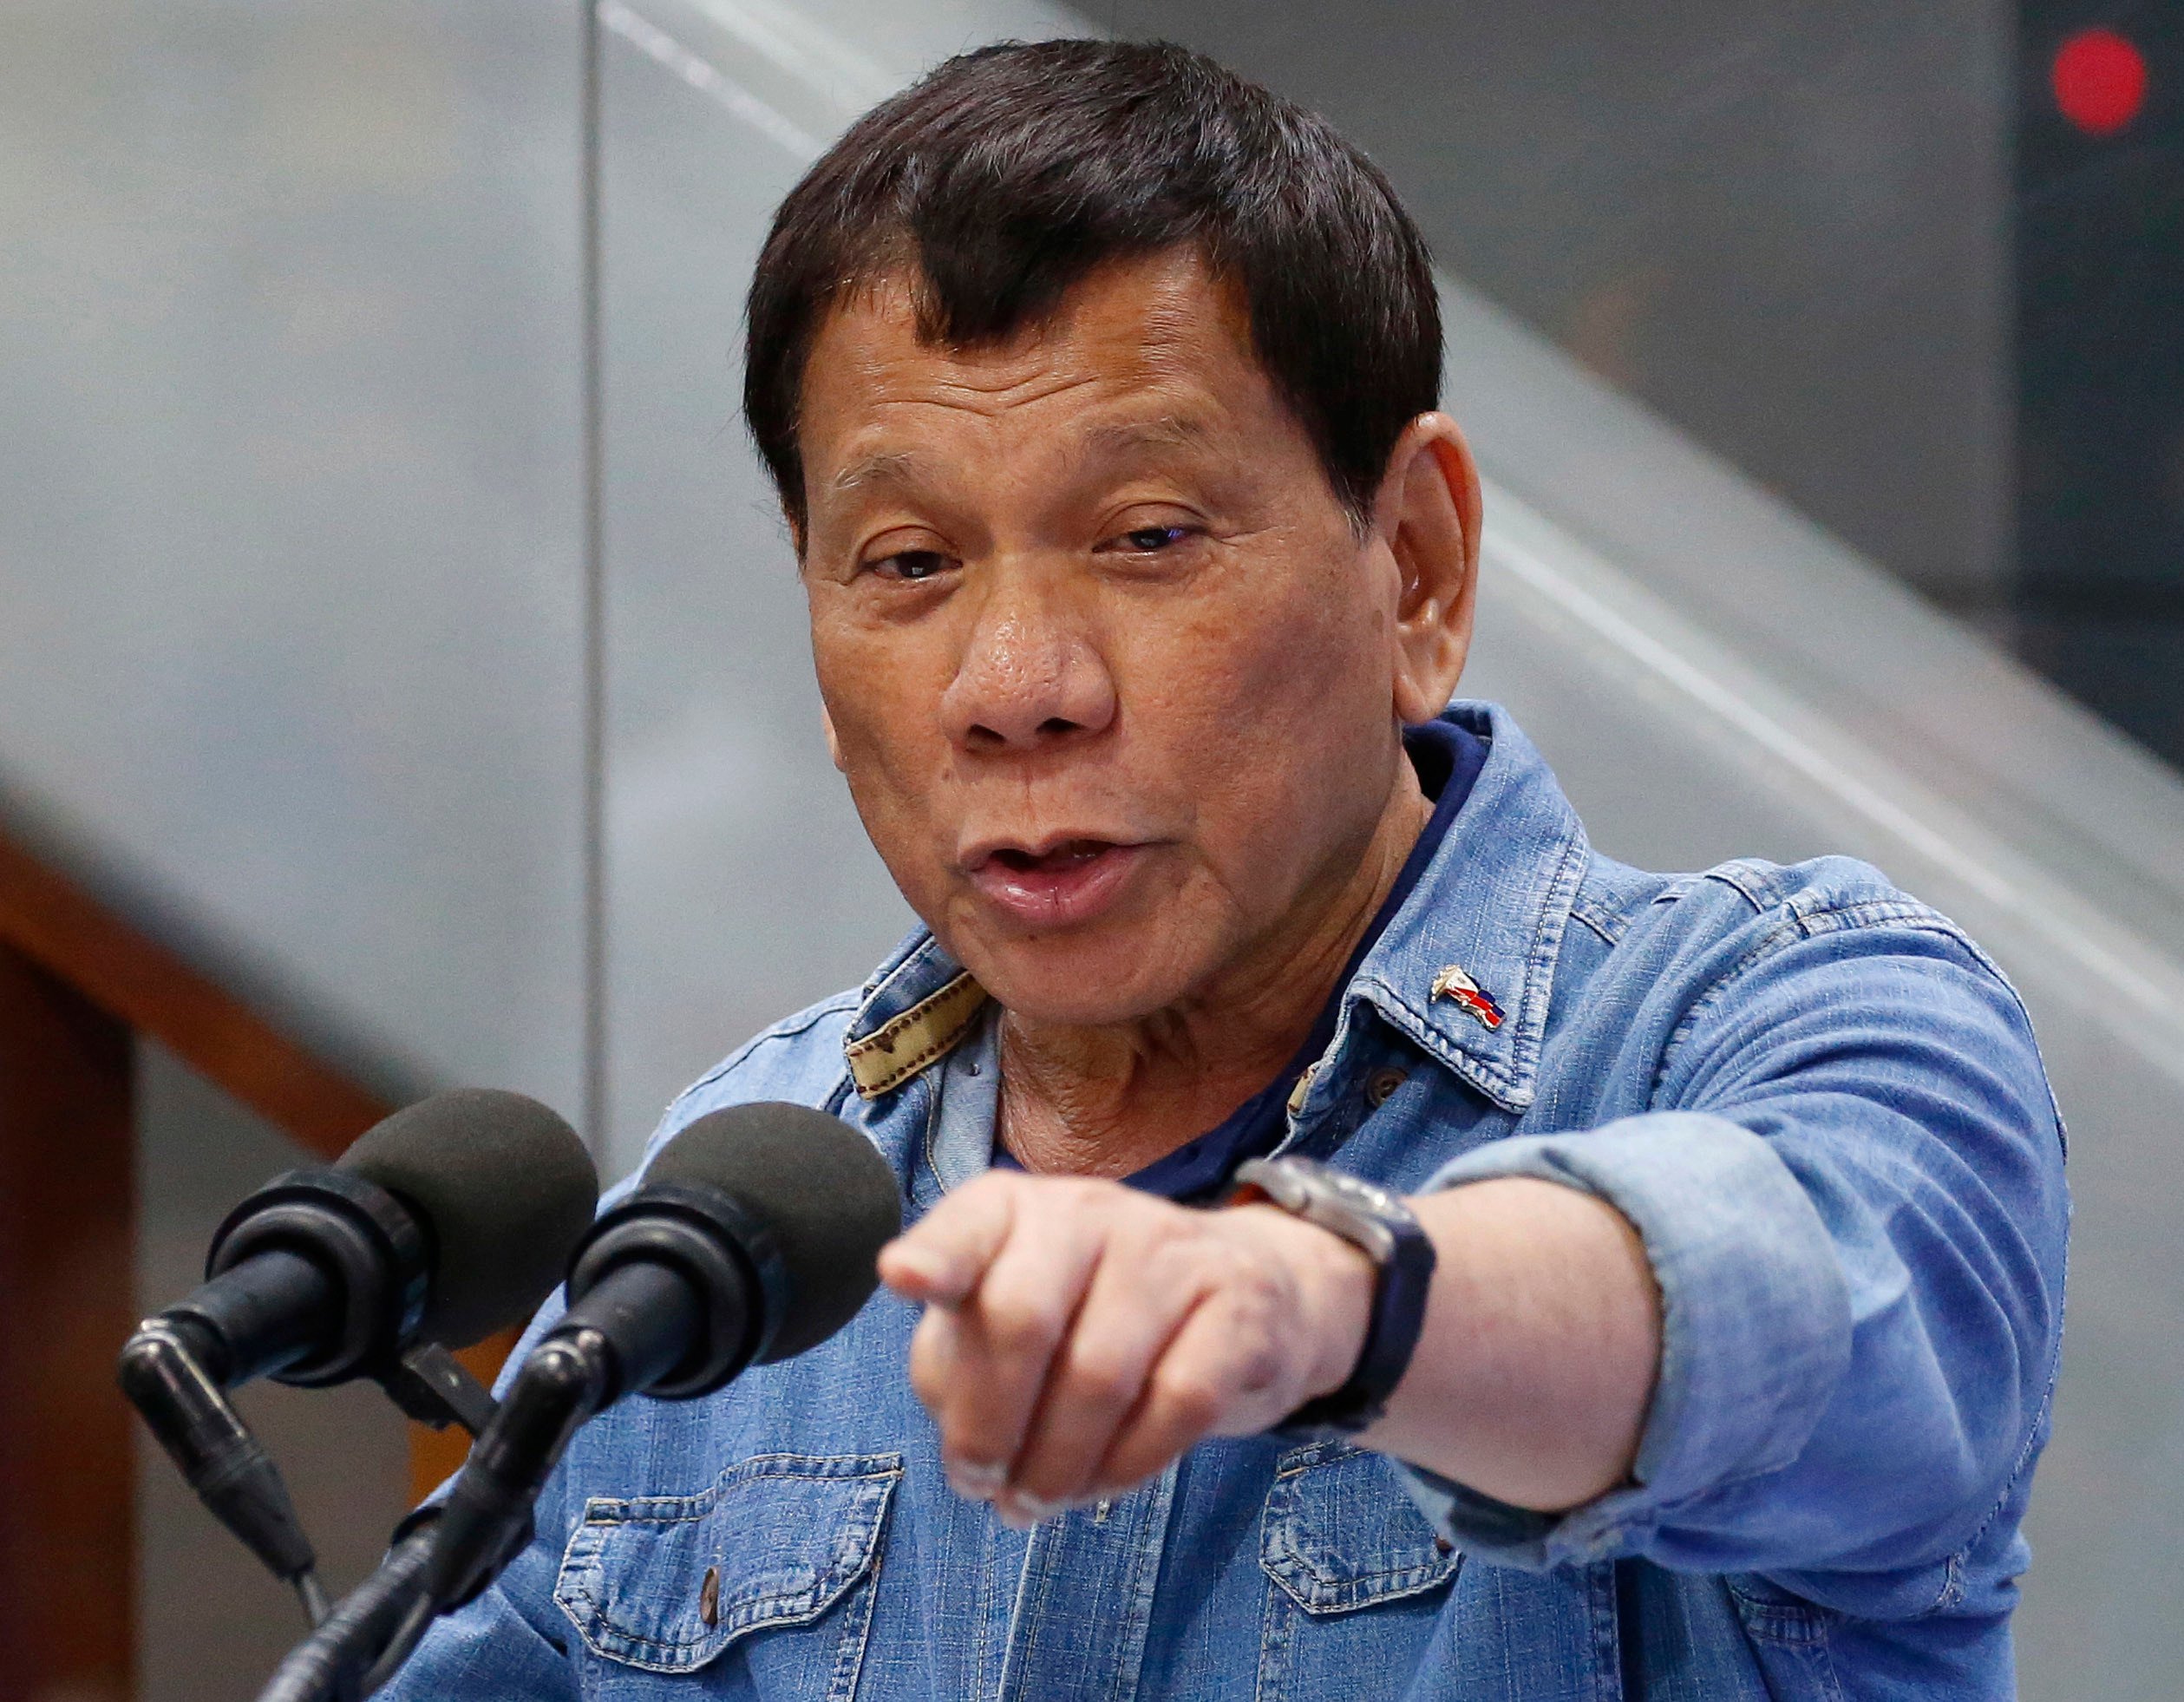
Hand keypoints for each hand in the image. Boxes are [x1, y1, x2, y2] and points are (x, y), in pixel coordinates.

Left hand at [878, 1170, 1374, 1523]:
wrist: (1243, 1296)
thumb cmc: (1093, 1316)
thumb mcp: (1011, 1321)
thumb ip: (959, 1361)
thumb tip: (961, 1435)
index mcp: (1019, 1210)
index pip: (972, 1223)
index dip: (938, 1254)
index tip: (903, 1278)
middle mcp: (1092, 1213)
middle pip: (1023, 1317)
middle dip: (988, 1424)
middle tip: (981, 1485)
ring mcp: (1172, 1252)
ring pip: (1099, 1375)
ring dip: (1054, 1466)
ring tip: (1035, 1501)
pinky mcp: (1238, 1306)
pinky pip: (1177, 1404)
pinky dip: (1127, 1466)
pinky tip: (1103, 1484)